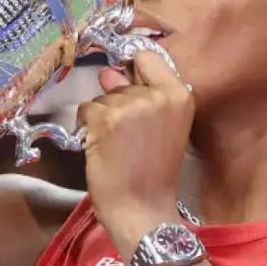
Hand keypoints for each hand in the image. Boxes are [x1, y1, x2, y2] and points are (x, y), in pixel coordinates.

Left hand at [77, 52, 193, 255]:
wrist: (144, 210)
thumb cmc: (153, 174)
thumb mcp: (161, 127)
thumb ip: (141, 95)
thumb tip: (109, 72)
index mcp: (180, 95)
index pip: (148, 56)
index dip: (133, 69)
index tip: (127, 83)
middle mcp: (158, 95)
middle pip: (122, 79)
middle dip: (117, 102)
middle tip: (127, 136)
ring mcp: (132, 105)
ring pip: (102, 96)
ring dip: (102, 118)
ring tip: (117, 147)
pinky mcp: (107, 119)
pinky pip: (86, 109)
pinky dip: (86, 127)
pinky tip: (101, 148)